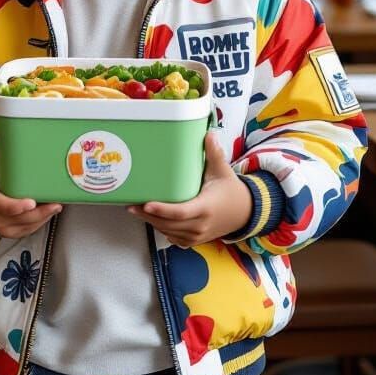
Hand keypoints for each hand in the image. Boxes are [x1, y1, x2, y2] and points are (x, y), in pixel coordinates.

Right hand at [0, 133, 61, 237]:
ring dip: (44, 216)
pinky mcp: (14, 232)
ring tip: (57, 204)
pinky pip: (31, 228)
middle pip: (21, 219)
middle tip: (56, 203)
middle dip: (40, 212)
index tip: (31, 202)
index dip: (17, 207)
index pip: (3, 207)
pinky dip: (42, 220)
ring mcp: (6, 227)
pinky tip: (51, 210)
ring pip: (29, 225)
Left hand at [127, 132, 252, 246]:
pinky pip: (173, 237)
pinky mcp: (194, 241)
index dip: (162, 209)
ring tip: (136, 209)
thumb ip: (214, 153)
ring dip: (152, 222)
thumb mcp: (223, 171)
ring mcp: (196, 236)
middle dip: (148, 215)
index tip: (146, 203)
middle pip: (169, 223)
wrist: (244, 213)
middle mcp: (200, 225)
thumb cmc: (231, 191)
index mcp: (206, 207)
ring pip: (168, 232)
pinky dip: (161, 229)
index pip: (181, 212)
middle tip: (131, 204)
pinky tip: (152, 219)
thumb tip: (208, 133)